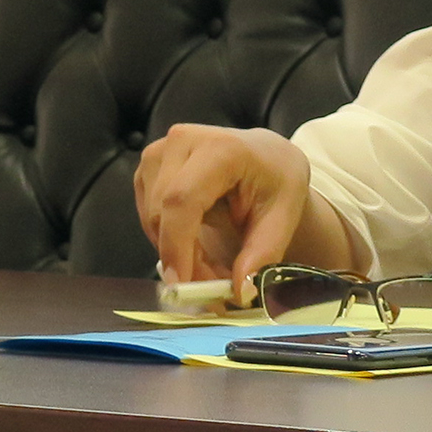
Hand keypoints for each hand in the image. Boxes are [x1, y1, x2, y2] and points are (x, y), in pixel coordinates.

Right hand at [132, 123, 356, 291]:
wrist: (264, 157)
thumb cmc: (275, 181)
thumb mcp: (284, 215)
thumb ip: (263, 252)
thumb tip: (240, 290)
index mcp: (221, 148)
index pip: (182, 200)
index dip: (176, 245)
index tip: (183, 285)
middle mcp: (182, 141)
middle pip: (162, 213)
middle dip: (183, 259)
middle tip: (213, 288)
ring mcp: (159, 151)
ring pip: (151, 219)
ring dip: (176, 252)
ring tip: (211, 265)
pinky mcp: (148, 166)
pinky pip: (147, 216)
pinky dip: (168, 239)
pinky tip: (195, 243)